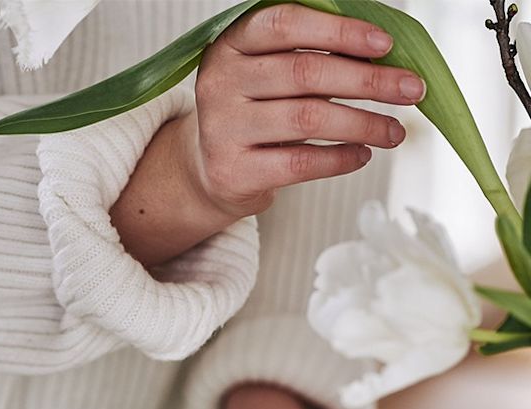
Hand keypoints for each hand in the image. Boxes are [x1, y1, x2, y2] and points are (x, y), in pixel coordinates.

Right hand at [111, 4, 422, 265]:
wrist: (210, 171)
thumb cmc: (254, 113)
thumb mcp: (268, 72)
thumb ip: (310, 56)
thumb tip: (383, 56)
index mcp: (231, 44)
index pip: (286, 25)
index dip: (339, 32)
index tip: (385, 46)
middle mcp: (220, 83)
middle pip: (305, 74)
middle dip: (368, 82)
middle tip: (410, 90)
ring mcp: (223, 129)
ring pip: (307, 120)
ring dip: (362, 124)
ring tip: (395, 132)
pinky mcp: (234, 172)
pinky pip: (299, 163)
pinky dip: (339, 160)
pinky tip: (362, 155)